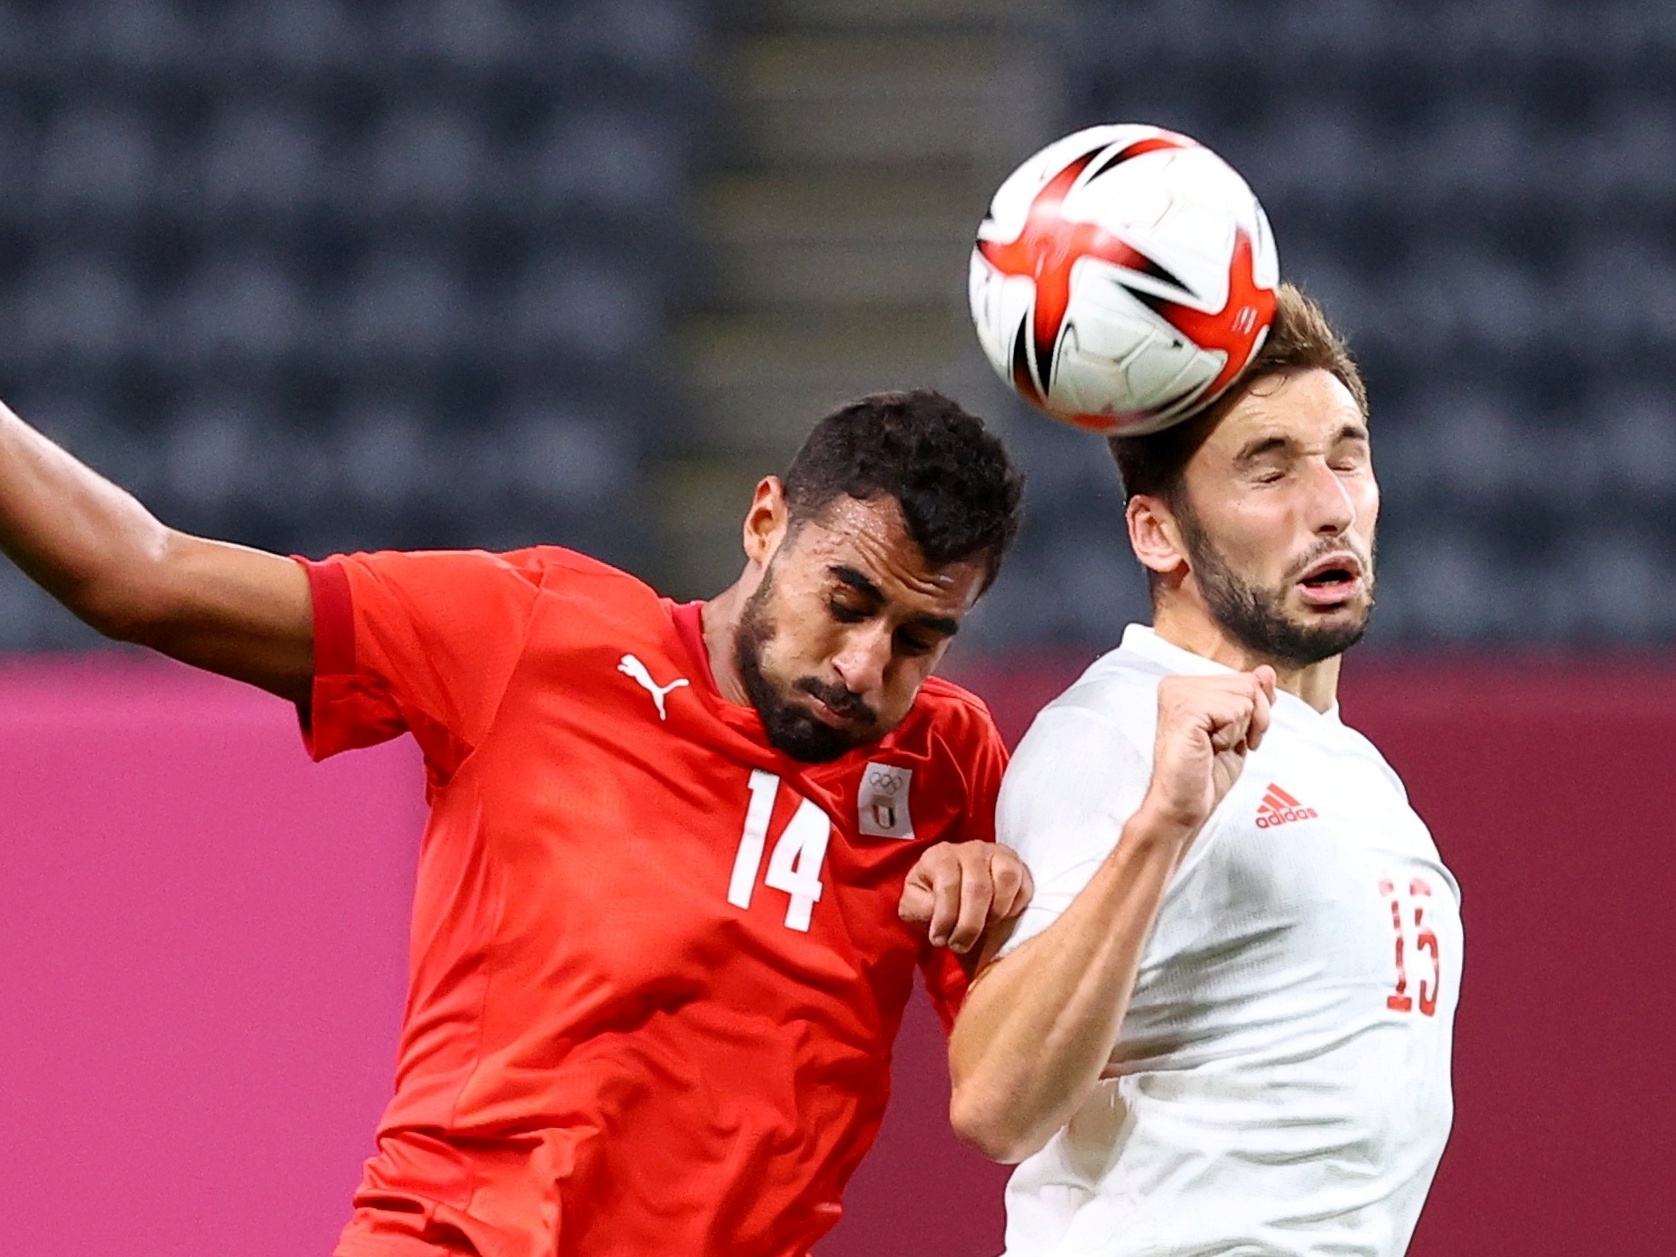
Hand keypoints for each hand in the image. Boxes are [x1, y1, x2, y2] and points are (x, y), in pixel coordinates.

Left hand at [898, 842, 1033, 953]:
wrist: (954, 896)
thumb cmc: (933, 901)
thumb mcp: (915, 906)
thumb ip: (919, 908)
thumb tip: (937, 914)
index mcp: (940, 856)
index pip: (948, 885)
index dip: (945, 917)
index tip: (939, 940)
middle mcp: (971, 849)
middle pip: (978, 887)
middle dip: (970, 925)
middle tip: (961, 946)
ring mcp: (998, 854)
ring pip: (1006, 879)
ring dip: (996, 913)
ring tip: (984, 929)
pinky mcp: (1018, 866)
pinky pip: (1024, 886)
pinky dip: (1014, 908)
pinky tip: (1000, 919)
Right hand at [1142, 668, 1276, 838]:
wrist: (1183, 806)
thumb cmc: (1204, 775)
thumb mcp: (1238, 731)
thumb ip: (1252, 699)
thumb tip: (1266, 672)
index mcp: (1186, 687)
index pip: (1244, 680)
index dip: (1252, 713)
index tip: (1235, 737)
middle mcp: (1178, 685)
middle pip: (1248, 684)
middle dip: (1251, 719)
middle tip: (1226, 745)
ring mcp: (1179, 694)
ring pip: (1246, 695)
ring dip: (1241, 729)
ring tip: (1216, 747)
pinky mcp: (1186, 709)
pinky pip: (1237, 708)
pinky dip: (1233, 734)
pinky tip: (1211, 748)